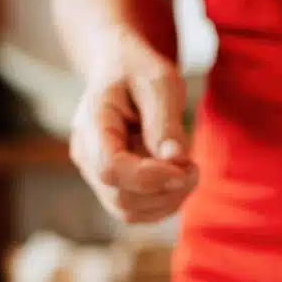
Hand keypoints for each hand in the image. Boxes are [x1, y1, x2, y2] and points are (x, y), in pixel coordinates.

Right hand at [68, 29, 196, 223]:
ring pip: (129, 211)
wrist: (121, 70)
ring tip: (188, 172)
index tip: (185, 167)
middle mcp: (87, 154)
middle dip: (167, 191)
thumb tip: (175, 159)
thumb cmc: (139, 71)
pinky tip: (178, 181)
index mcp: (93, 123)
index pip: (111, 168)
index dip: (151, 177)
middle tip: (194, 168)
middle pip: (121, 197)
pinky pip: (135, 212)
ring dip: (168, 201)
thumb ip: (166, 120)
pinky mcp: (112, 185)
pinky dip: (163, 204)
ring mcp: (95, 174)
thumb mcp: (159, 82)